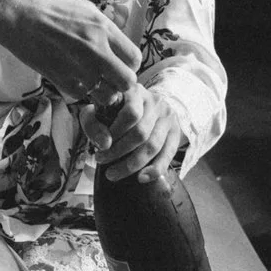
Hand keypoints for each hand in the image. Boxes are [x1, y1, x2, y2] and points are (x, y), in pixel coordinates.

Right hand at [0, 0, 142, 104]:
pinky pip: (82, 96)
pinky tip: (73, 80)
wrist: (19, 16)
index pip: (135, 59)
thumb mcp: (87, 10)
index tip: (119, 66)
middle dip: (120, 84)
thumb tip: (120, 47)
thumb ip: (107, 29)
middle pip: (127, 82)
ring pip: (107, 96)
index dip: (130, 67)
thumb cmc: (52, 10)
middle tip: (109, 80)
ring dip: (102, 93)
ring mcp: (78, 66)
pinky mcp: (61, 79)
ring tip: (92, 83)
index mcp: (104, 28)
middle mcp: (96, 48)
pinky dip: (80, 92)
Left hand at [79, 83, 193, 182]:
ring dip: (132, 164)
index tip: (98, 148)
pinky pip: (168, 154)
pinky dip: (155, 169)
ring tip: (112, 174)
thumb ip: (94, 123)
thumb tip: (103, 144)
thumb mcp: (101, 108)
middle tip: (101, 161)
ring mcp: (167, 117)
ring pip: (152, 145)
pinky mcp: (176, 132)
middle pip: (140, 132)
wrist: (150, 105)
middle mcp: (155, 102)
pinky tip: (141, 178)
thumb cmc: (118, 109)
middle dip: (118, 151)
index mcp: (135, 92)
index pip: (130, 113)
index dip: (115, 133)